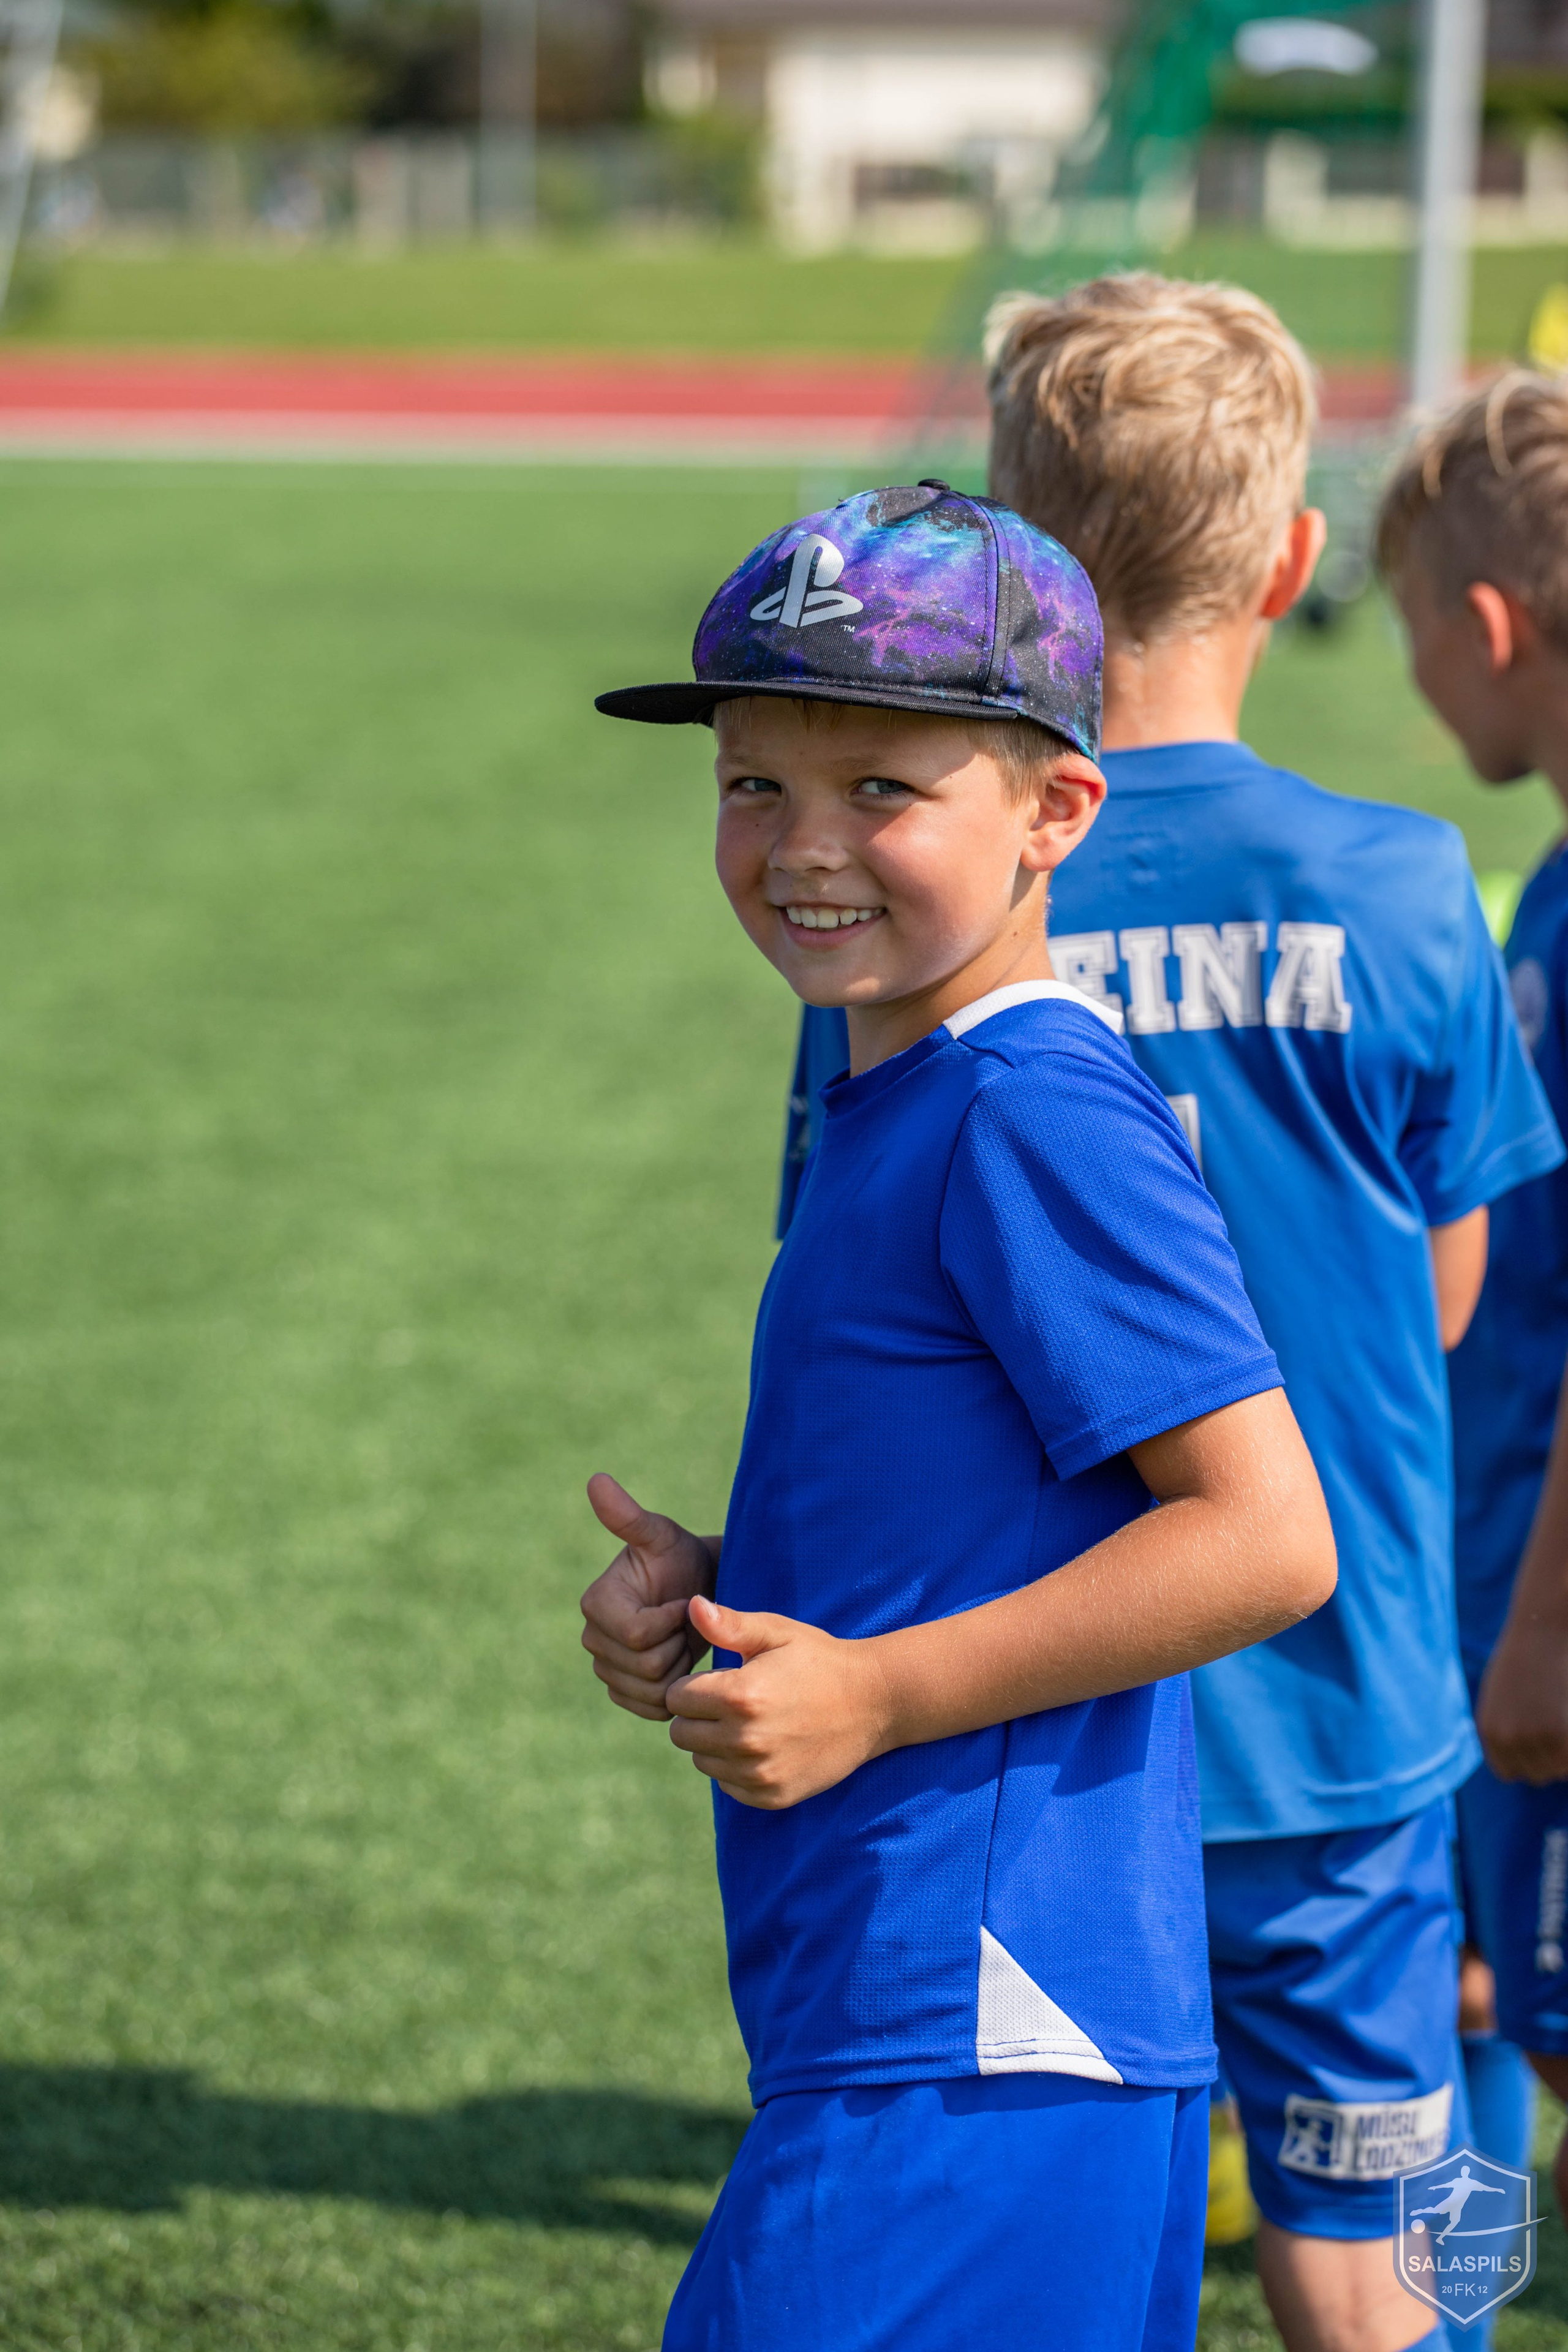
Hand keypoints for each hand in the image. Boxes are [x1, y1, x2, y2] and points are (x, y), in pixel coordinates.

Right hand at [580, 1474, 716, 1720]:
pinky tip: (680, 1663)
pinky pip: (651, 1709)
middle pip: (646, 1666)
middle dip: (678, 1644)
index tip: (685, 1601)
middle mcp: (593, 1639)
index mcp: (596, 1603)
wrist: (698, 1593)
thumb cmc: (682, 1560)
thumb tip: (596, 1479)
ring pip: (652, 1690)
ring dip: (680, 1667)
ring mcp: (606, 1669)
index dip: (671, 1621)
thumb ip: (628, 1516)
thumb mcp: (661, 1537)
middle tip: (687, 1622)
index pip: (637, 1634)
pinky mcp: (623, 1693)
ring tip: (684, 1640)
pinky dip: (673, 1691)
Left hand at [666, 1595, 893, 1808]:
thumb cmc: (819, 1660)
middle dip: (698, 1715)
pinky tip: (763, 1746)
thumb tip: (692, 1606)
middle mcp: (745, 1741)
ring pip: (701, 1761)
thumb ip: (728, 1624)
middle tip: (731, 1702)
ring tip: (749, 1722)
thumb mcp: (776, 1633)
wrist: (873, 1702)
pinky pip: (727, 1785)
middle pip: (681, 1734)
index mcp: (739, 1696)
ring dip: (714, 1743)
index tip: (718, 1680)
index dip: (692, 1686)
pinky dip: (735, 1768)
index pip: (675, 1698)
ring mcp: (759, 1773)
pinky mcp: (772, 1796)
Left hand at [1477, 1615, 1567, 1782]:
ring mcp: (1533, 1738)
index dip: (1528, 1760)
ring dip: (1564, 1752)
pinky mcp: (1559, 1735)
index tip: (1539, 1739)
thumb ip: (1506, 1730)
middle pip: (1537, 1774)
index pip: (1509, 1773)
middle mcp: (1506, 1739)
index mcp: (1489, 1732)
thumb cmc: (1526, 1660)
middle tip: (1555, 1719)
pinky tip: (1566, 1714)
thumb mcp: (1502, 1697)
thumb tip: (1515, 1768)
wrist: (1543, 1631)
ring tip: (1561, 1714)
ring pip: (1558, 1770)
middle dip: (1550, 1756)